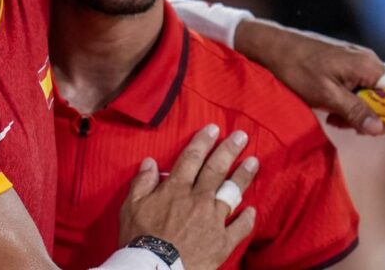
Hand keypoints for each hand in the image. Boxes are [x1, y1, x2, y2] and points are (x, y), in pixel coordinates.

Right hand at [119, 125, 257, 269]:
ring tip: (254, 162)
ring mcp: (213, 220)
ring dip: (243, 176)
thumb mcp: (130, 207)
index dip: (203, 141)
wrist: (155, 269)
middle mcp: (198, 199)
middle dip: (229, 150)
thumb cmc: (140, 239)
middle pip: (216, 169)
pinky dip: (247, 219)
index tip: (214, 128)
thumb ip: (142, 183)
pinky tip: (253, 210)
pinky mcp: (222, 242)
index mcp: (176, 189)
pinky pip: (240, 228)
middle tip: (242, 136)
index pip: (192, 158)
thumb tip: (149, 162)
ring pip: (232, 193)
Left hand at [235, 21, 384, 135]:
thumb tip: (380, 129)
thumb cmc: (297, 69)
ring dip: (354, 112)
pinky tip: (328, 108)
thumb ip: (355, 111)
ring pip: (369, 96)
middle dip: (369, 116)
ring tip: (331, 116)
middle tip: (344, 124)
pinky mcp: (344, 65)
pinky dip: (345, 103)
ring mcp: (356, 62)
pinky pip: (355, 89)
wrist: (271, 47)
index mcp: (369, 66)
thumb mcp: (326, 96)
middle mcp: (368, 61)